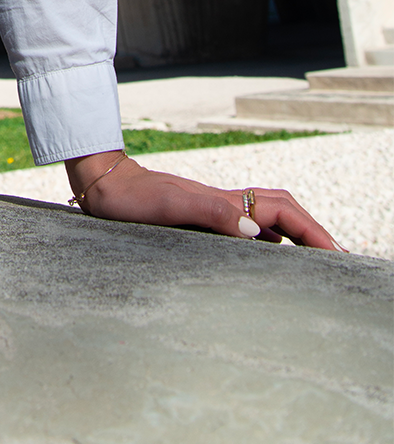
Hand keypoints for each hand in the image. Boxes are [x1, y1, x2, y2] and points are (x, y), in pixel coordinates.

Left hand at [64, 150, 340, 249]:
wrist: (105, 185)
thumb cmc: (133, 199)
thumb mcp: (170, 207)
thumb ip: (211, 214)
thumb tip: (255, 233)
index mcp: (224, 202)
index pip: (281, 212)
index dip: (311, 230)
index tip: (335, 252)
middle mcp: (225, 205)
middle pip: (282, 210)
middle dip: (312, 231)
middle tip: (338, 257)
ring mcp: (215, 211)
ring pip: (268, 218)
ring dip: (295, 234)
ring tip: (316, 257)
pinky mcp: (202, 219)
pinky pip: (248, 227)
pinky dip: (270, 239)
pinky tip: (271, 255)